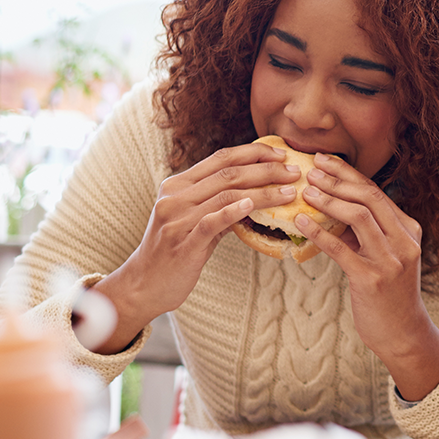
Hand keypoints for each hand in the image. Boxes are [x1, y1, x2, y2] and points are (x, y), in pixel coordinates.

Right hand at [93, 141, 299, 352]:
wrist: (144, 286)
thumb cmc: (175, 251)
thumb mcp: (193, 219)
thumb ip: (218, 203)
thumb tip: (255, 192)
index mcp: (177, 185)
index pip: (220, 158)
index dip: (253, 152)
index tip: (280, 153)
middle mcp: (175, 197)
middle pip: (228, 173)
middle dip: (266, 169)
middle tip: (294, 172)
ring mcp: (177, 219)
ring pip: (226, 195)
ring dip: (263, 191)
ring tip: (289, 192)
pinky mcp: (183, 243)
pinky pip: (211, 221)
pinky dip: (233, 211)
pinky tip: (252, 205)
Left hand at [293, 152, 438, 400]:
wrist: (402, 333)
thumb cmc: (388, 293)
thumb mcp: (384, 255)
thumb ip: (364, 232)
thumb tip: (330, 206)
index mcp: (408, 230)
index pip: (376, 192)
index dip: (348, 174)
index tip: (324, 161)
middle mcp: (404, 241)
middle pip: (369, 197)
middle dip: (337, 180)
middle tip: (311, 170)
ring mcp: (391, 261)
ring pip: (359, 217)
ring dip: (328, 200)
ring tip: (305, 192)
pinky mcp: (372, 280)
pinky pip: (342, 250)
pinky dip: (319, 232)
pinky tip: (300, 222)